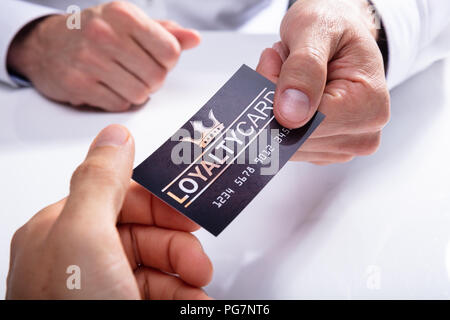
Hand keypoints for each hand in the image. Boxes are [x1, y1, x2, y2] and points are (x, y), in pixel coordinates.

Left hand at [6, 125, 212, 298]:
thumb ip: (100, 180)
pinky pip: (161, 293)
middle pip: (144, 232)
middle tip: (197, 259)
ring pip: (157, 265)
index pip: (120, 196)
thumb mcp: (83, 237)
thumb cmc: (72, 311)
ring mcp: (102, 289)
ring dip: (186, 274)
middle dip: (178, 244)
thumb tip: (115, 134)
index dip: (160, 199)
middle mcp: (80, 257)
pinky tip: (192, 301)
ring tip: (198, 288)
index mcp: (63, 229)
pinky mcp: (121, 309)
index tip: (192, 204)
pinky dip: (183, 295)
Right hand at [7, 1, 200, 110]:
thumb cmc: (93, 32)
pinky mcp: (78, 84)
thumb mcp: (129, 22)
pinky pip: (119, 105)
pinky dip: (118, 100)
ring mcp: (89, 60)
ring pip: (140, 95)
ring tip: (121, 78)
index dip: (167, 61)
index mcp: (123, 14)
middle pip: (157, 77)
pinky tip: (107, 86)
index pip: (171, 51)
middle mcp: (104, 34)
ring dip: (136, 92)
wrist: (45, 44)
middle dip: (152, 80)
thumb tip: (193, 39)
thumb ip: (164, 32)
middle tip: (138, 72)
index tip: (156, 58)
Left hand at [257, 0, 389, 164]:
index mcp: (370, 107)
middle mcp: (363, 134)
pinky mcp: (324, 151)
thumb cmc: (333, 25)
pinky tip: (291, 92)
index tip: (274, 62)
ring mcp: (343, 147)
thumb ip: (303, 68)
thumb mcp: (315, 29)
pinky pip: (286, 143)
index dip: (277, 95)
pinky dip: (279, 118)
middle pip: (294, 134)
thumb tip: (291, 115)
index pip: (305, 121)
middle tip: (281, 63)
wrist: (339, 30)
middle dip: (274, 100)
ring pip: (285, 141)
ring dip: (275, 108)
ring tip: (289, 73)